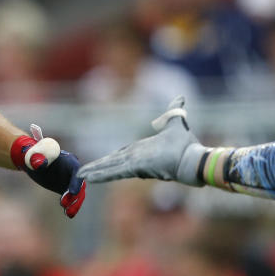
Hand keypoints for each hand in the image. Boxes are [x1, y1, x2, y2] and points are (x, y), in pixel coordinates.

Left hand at [11, 125, 85, 217]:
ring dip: (75, 203)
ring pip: (78, 193)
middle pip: (79, 183)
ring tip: (69, 213)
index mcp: (68, 159)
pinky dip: (71, 206)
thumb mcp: (33, 156)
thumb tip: (40, 164)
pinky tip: (69, 214)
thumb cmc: (34, 156)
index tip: (72, 192)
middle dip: (75, 195)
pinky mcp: (66, 188)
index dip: (76, 181)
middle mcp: (73, 170)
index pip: (76, 169)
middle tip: (64, 204)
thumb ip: (37, 159)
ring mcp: (70, 180)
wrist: (33, 162)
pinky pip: (72, 198)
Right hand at [76, 96, 209, 185]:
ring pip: (111, 167)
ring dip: (95, 171)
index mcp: (143, 150)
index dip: (110, 160)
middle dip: (97, 167)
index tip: (98, 164)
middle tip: (81, 173)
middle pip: (112, 162)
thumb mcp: (177, 123)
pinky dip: (102, 174)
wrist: (194, 159)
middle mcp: (137, 157)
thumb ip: (175, 110)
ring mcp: (136, 163)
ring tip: (80, 175)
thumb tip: (181, 97)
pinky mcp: (137, 167)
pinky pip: (116, 171)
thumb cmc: (187, 145)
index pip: (122, 156)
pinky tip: (89, 178)